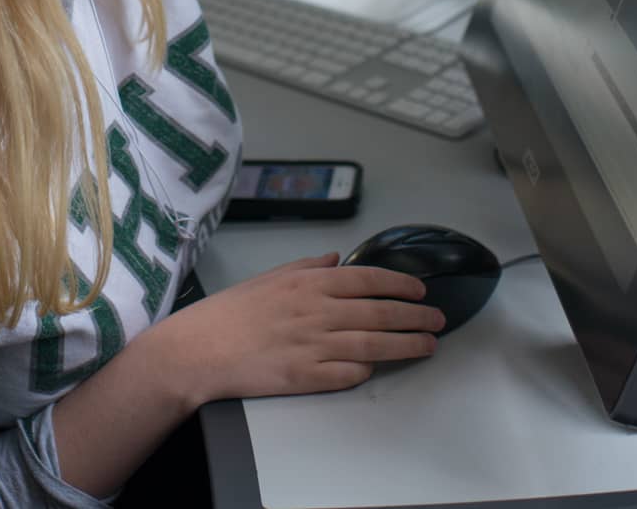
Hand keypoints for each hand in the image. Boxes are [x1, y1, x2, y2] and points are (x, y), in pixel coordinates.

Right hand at [146, 253, 441, 407]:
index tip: (420, 290)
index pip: (370, 279)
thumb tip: (336, 258)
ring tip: (427, 345)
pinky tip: (378, 368)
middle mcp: (318, 312)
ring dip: (406, 345)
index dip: (402, 285)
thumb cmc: (230, 313)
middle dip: (416, 317)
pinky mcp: (307, 377)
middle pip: (381, 313)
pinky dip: (368, 371)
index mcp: (310, 283)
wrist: (200, 350)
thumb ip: (308, 266)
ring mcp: (314, 346)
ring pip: (375, 345)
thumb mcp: (270, 276)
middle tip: (437, 320)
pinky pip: (349, 374)